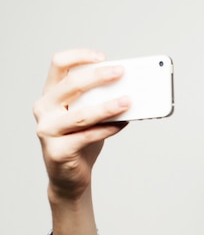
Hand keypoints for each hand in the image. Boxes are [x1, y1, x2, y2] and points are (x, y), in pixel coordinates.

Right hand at [33, 49, 130, 201]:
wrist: (70, 176)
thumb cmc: (80, 141)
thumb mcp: (88, 116)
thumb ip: (99, 101)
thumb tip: (128, 88)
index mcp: (50, 95)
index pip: (59, 65)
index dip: (80, 57)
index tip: (103, 58)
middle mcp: (44, 109)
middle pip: (71, 85)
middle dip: (99, 77)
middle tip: (121, 73)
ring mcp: (48, 130)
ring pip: (81, 114)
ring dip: (108, 106)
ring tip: (128, 101)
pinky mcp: (58, 151)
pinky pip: (87, 136)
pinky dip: (108, 128)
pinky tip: (123, 123)